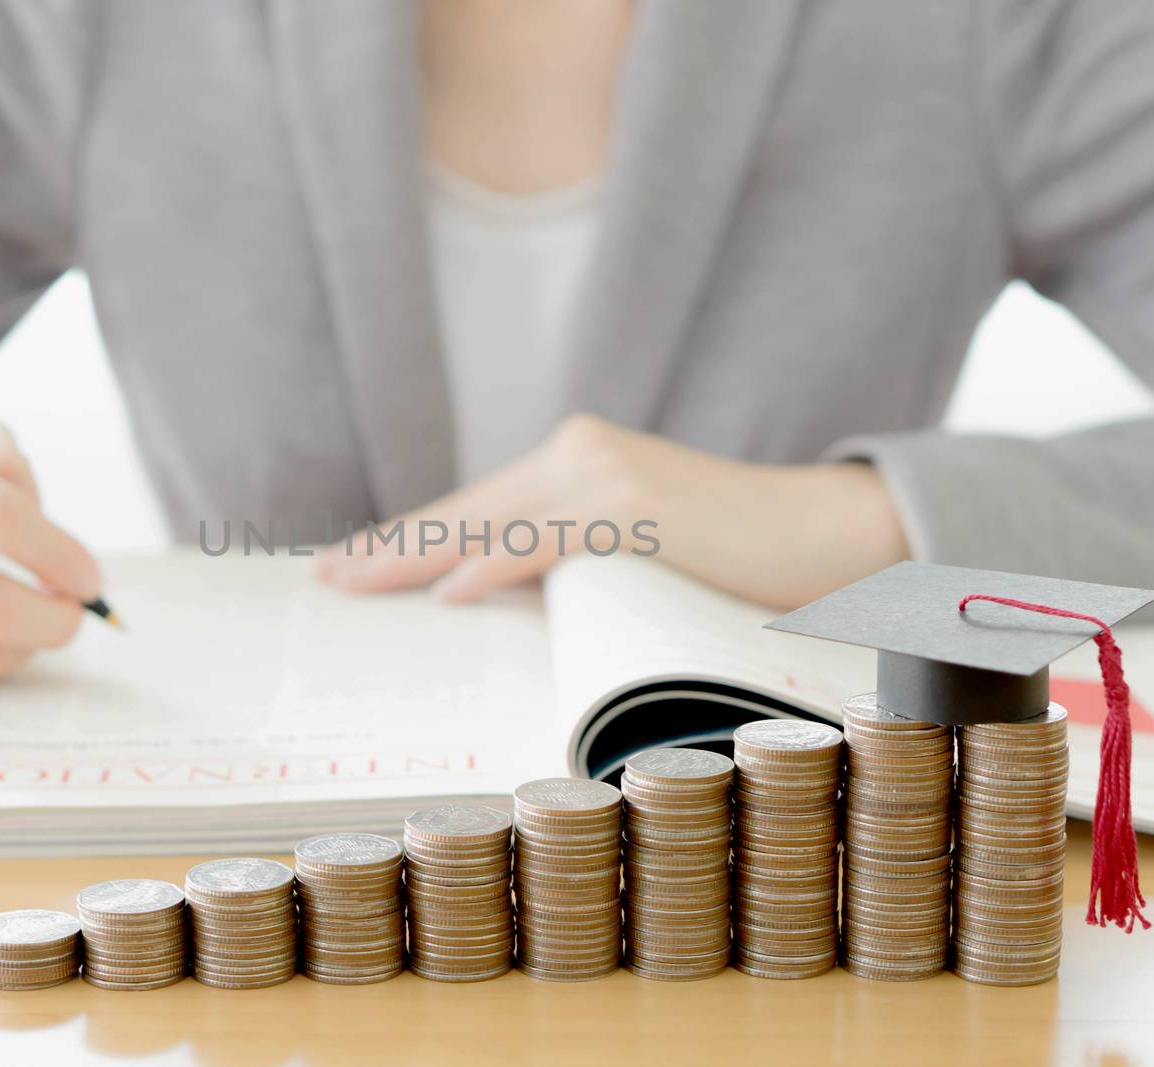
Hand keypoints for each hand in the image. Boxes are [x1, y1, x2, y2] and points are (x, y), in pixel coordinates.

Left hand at [315, 414, 909, 607]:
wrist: (827, 534)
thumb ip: (568, 560)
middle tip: (326, 578)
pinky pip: (552, 541)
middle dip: (393, 547)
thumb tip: (491, 601)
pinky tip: (451, 591)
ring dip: (418, 557)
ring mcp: (606, 476)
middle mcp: (580, 455)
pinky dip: (499, 564)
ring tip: (356, 585)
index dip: (410, 538)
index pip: (475, 508)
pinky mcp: (637, 508)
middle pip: (467, 509)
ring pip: (492, 522)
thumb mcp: (631, 553)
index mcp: (575, 464)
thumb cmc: (730, 559)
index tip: (351, 565)